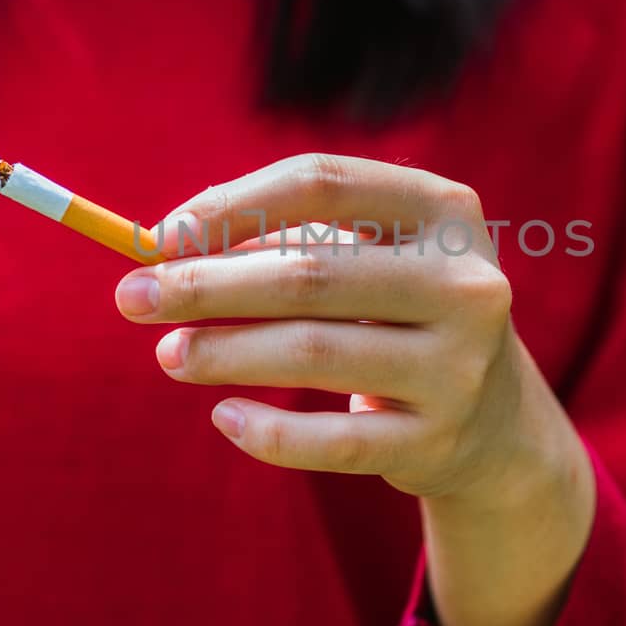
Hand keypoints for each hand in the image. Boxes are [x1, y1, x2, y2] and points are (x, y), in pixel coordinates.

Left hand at [114, 153, 581, 508]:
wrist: (493, 421)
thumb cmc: (396, 313)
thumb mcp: (366, 258)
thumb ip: (280, 241)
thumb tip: (164, 251)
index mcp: (445, 211)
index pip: (324, 183)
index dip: (233, 204)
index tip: (161, 236)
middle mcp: (466, 283)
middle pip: (312, 272)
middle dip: (209, 285)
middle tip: (132, 297)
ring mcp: (459, 367)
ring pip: (315, 354)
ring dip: (224, 352)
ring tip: (168, 353)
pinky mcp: (436, 441)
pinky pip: (334, 442)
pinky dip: (269, 431)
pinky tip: (225, 417)